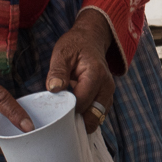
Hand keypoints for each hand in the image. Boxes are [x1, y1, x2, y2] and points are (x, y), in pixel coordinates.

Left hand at [46, 11, 115, 132]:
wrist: (90, 40)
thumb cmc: (75, 46)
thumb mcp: (61, 53)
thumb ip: (57, 71)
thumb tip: (54, 88)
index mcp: (96, 74)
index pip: (82, 102)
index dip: (67, 110)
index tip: (53, 109)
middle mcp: (107, 86)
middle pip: (93, 115)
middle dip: (76, 120)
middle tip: (58, 119)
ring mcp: (108, 94)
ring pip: (97, 118)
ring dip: (81, 120)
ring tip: (65, 114)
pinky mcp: (106, 98)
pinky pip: (97, 115)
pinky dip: (85, 116)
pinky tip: (73, 111)